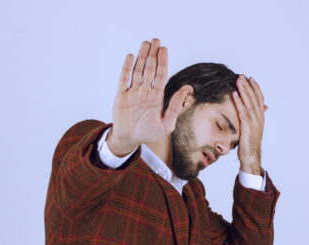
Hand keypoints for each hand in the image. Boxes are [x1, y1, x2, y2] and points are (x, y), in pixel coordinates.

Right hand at [107, 38, 184, 155]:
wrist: (129, 140)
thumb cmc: (148, 133)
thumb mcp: (166, 124)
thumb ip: (175, 107)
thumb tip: (187, 90)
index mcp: (156, 96)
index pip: (161, 75)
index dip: (162, 62)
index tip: (164, 49)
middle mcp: (145, 91)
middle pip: (149, 69)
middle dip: (152, 55)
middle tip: (155, 40)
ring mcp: (132, 92)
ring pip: (137, 71)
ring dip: (141, 57)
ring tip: (145, 44)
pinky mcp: (121, 96)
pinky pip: (124, 79)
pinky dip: (127, 68)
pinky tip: (131, 57)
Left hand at [232, 75, 265, 174]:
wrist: (251, 157)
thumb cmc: (249, 145)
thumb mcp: (251, 131)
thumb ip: (251, 121)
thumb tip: (250, 115)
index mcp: (260, 118)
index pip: (259, 99)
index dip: (255, 88)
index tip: (250, 79)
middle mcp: (259, 118)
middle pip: (254, 98)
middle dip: (248, 86)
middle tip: (243, 76)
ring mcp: (254, 122)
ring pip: (249, 102)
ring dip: (244, 90)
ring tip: (239, 80)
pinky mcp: (248, 127)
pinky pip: (243, 112)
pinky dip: (239, 102)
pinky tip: (234, 94)